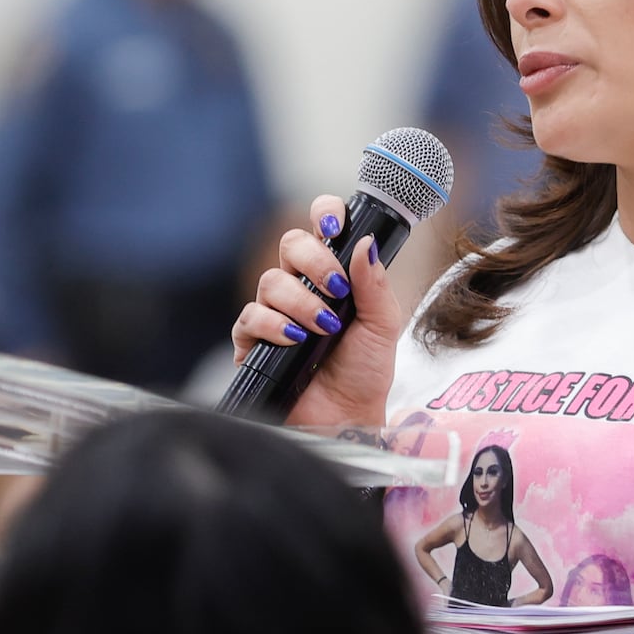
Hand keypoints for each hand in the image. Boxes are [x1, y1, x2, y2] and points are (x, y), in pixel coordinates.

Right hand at [230, 196, 404, 424]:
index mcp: (333, 275)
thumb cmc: (366, 371)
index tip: (335, 229)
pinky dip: (274, 325)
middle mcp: (301, 286)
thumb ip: (374, 283)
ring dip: (301, 302)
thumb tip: (365, 242)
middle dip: (314, 261)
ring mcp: (275, 311)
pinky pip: (250, 316)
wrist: (348, 417)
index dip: (324, 216)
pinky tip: (296, 340)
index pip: (321, 228)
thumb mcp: (383, 324)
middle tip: (337, 289)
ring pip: (271, 280)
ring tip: (323, 328)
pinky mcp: (253, 340)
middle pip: (290, 244)